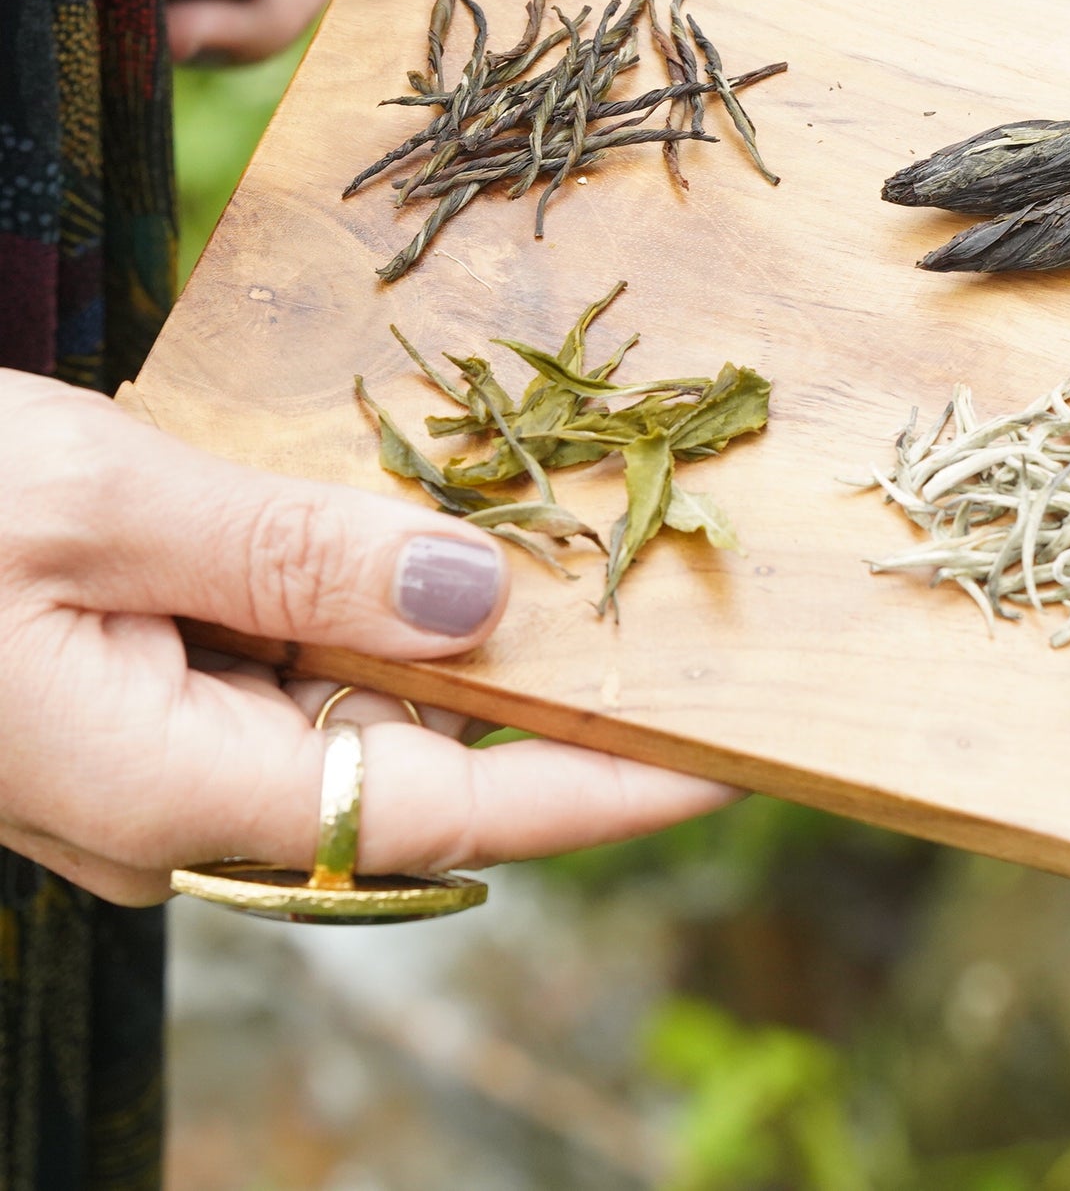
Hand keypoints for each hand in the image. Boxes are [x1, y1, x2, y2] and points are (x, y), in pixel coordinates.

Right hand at [0, 371, 733, 902]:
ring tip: (573, 551)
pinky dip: (359, 613)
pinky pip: (282, 675)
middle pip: (414, 767)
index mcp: (169, 789)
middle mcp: (170, 808)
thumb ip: (296, 555)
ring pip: (353, 717)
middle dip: (546, 696)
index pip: (448, 812)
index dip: (603, 783)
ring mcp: (146, 764)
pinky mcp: (125, 708)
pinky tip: (413, 537)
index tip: (728, 753)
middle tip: (674, 607)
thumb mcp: (98, 500)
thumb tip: (481, 602)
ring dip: (454, 644)